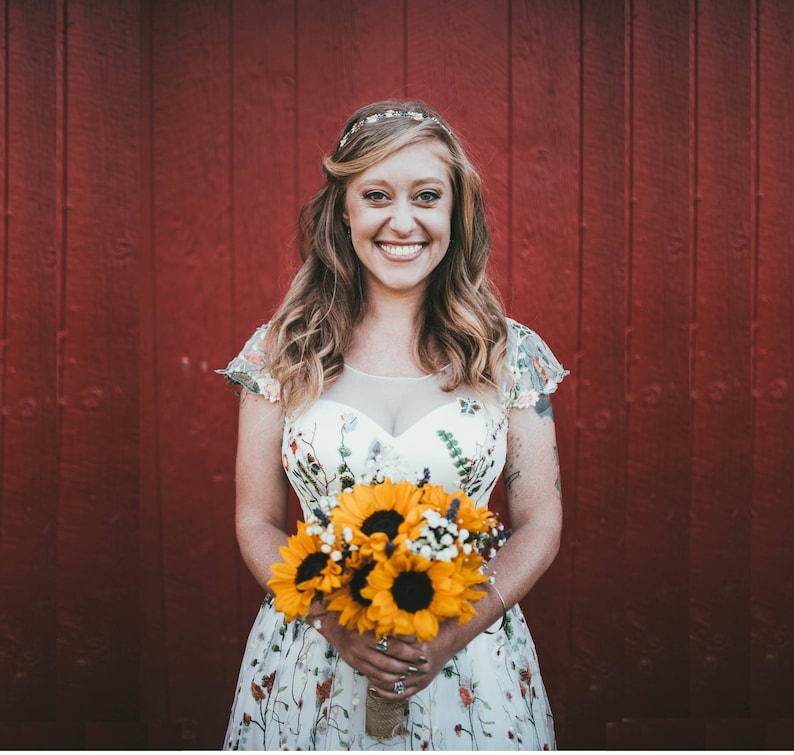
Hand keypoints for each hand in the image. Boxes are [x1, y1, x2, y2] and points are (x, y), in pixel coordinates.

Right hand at [315, 616, 432, 699]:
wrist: (334, 623)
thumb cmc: (358, 616)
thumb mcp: (374, 616)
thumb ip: (391, 624)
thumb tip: (414, 632)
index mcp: (369, 628)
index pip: (394, 641)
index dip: (410, 646)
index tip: (424, 647)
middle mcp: (362, 643)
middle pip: (390, 657)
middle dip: (409, 661)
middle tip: (424, 662)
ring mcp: (357, 655)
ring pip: (382, 670)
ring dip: (400, 673)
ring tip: (413, 671)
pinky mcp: (354, 664)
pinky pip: (373, 676)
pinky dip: (387, 680)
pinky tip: (397, 679)